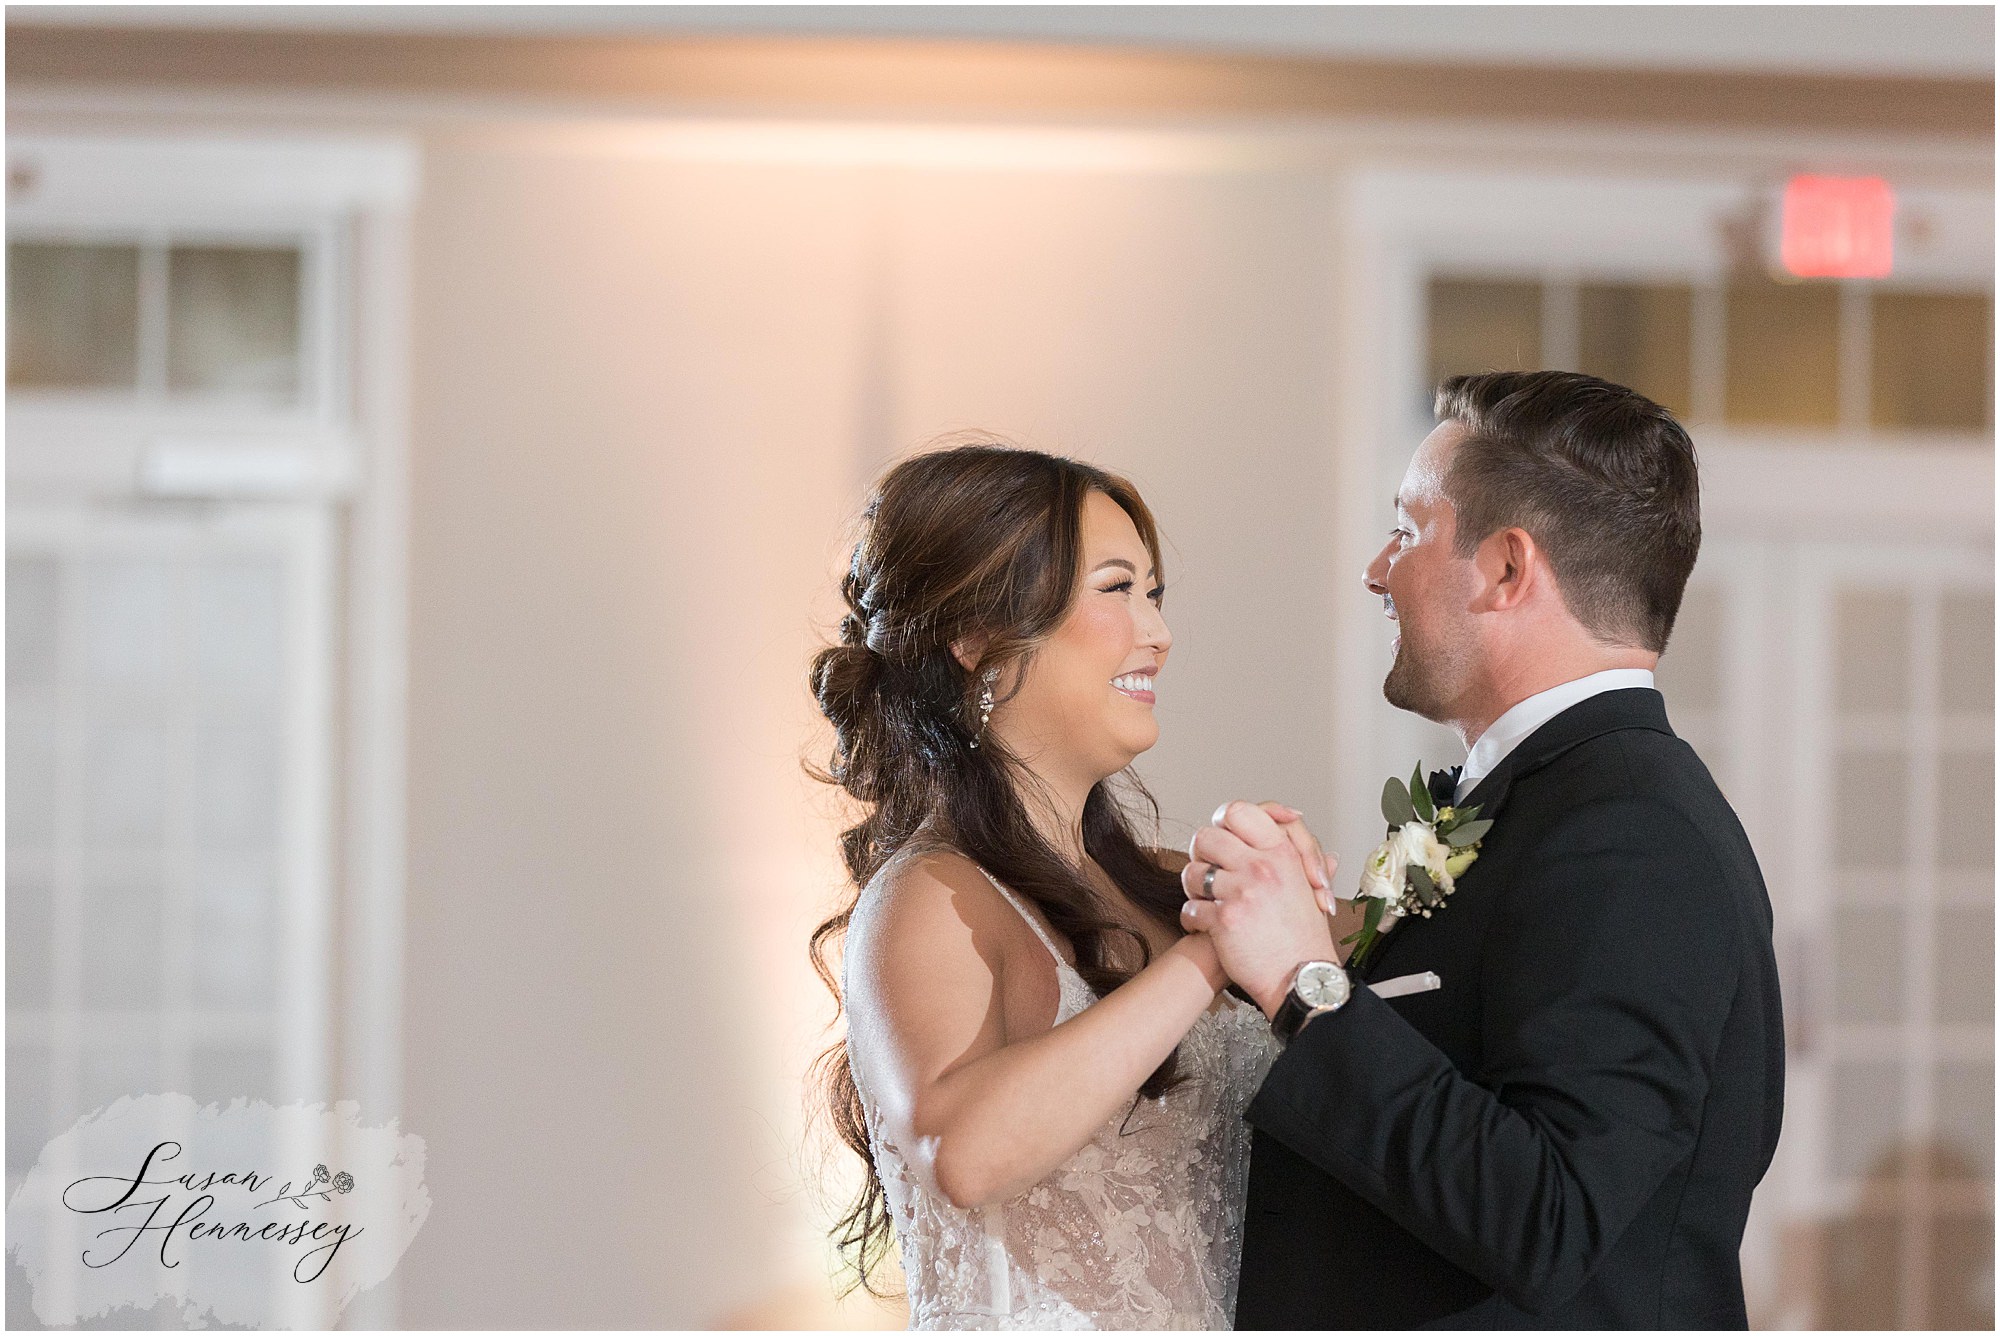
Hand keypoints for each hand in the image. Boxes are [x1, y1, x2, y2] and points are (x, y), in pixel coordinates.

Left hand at [1180, 801, 1339, 1019]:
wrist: (1302, 977)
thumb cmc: (1304, 936)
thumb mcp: (1309, 881)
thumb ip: (1297, 848)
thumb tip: (1292, 817)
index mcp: (1281, 852)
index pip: (1238, 810)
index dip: (1224, 823)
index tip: (1225, 840)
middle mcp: (1260, 867)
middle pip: (1206, 836)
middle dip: (1202, 855)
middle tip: (1210, 872)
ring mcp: (1241, 892)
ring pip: (1192, 872)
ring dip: (1194, 888)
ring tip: (1207, 900)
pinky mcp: (1224, 920)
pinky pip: (1190, 908)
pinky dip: (1193, 919)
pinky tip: (1205, 925)